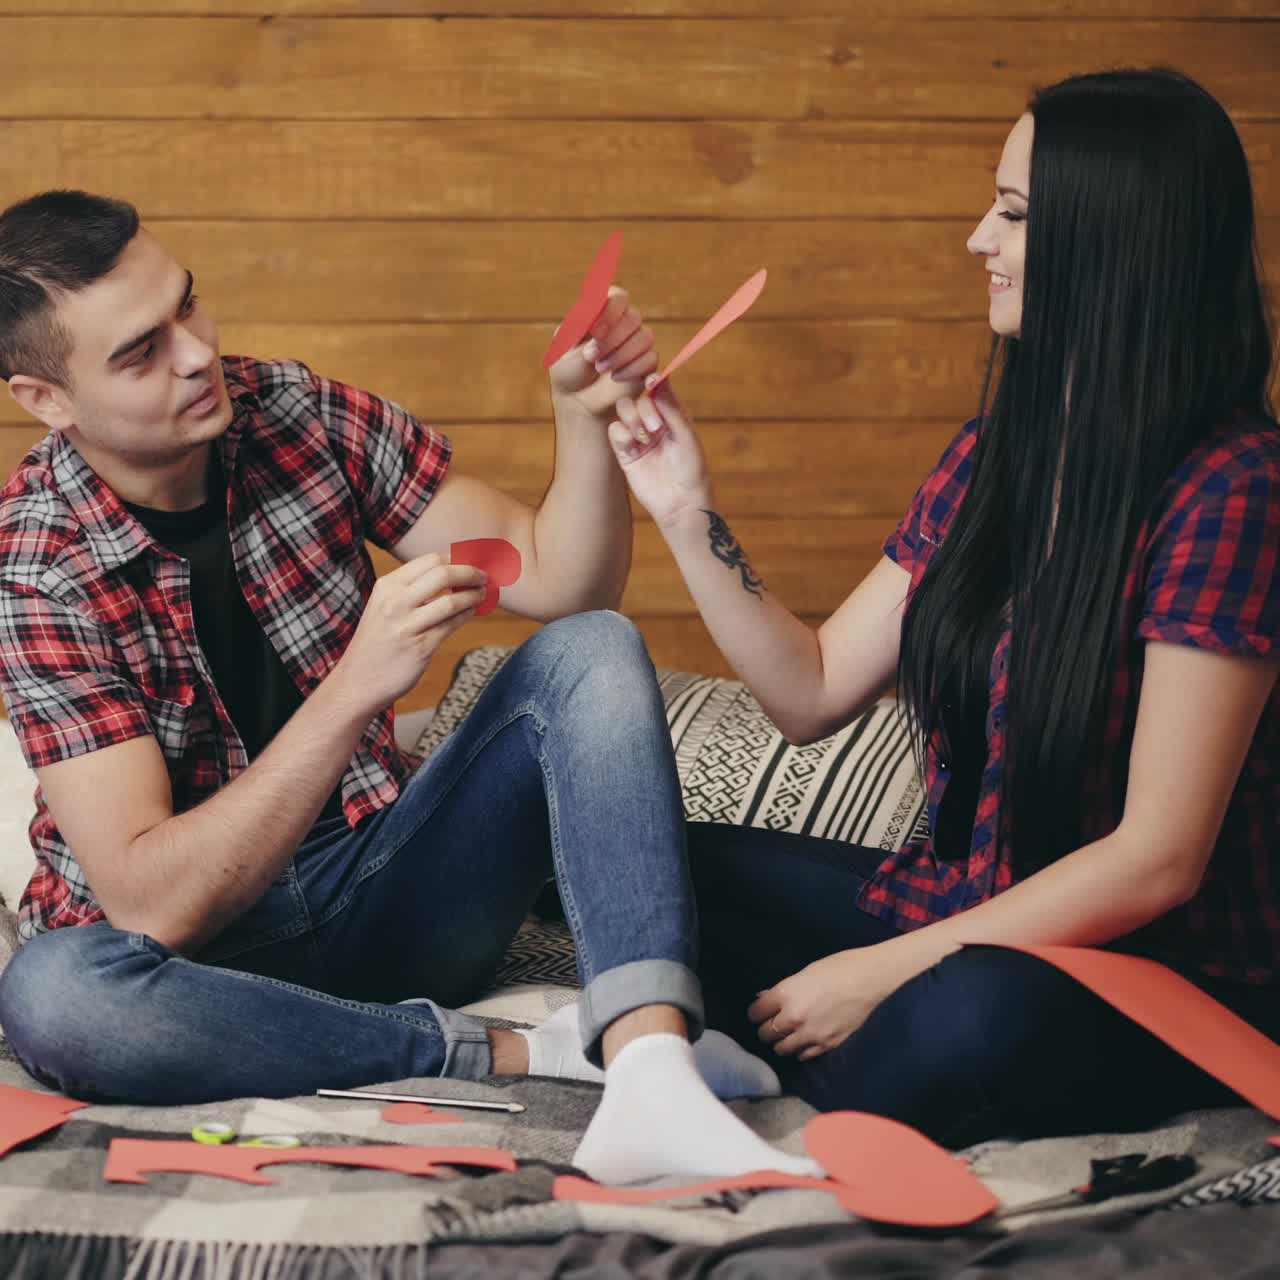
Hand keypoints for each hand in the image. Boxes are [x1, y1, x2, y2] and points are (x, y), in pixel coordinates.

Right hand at [330, 553, 486, 716]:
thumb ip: (412, 589)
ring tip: (483, 593)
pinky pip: (452, 624)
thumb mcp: (385, 606)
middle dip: (470, 572)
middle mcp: (395, 602)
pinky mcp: (420, 647)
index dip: (458, 558)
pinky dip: (467, 614)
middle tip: (484, 577)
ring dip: (474, 595)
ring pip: (451, 600)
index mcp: (387, 586)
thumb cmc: (377, 641)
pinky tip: (472, 611)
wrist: (358, 680)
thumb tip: (452, 573)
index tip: (472, 561)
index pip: (430, 560)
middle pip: (443, 574)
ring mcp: (407, 625)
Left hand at [548, 286, 657, 415]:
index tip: (595, 331)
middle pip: (633, 317)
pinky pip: (651, 359)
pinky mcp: (647, 364)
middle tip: (592, 357)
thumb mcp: (564, 347)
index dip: (610, 311)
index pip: (618, 297)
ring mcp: (637, 343)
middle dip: (613, 339)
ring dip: (622, 354)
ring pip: (645, 337)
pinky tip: (615, 377)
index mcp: (602, 311)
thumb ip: (579, 329)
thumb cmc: (568, 371)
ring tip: (600, 369)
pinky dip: (632, 369)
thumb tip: (598, 325)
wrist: (578, 402)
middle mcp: (623, 323)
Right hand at [606, 380, 712, 529]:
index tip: (650, 381)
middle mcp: (654, 421)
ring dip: (632, 419)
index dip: (651, 382)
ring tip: (644, 438)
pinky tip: (632, 446)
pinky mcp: (625, 452)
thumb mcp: (686, 435)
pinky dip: (621, 434)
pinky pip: (614, 431)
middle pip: (636, 397)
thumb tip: (659, 377)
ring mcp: (638, 436)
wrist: (680, 503)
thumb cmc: (691, 469)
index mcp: (672, 414)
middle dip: (644, 408)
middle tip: (655, 428)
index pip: (656, 388)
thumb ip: (671, 407)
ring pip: (623, 410)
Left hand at [748, 944, 918, 1061]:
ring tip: (788, 1032)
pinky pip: (804, 1055)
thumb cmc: (838, 968)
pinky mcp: (827, 1045)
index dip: (756, 1012)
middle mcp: (795, 1018)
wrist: (870, 979)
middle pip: (765, 1034)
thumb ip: (783, 989)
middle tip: (772, 1021)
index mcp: (786, 994)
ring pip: (782, 1049)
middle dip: (766, 1028)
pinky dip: (801, 1049)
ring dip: (782, 1041)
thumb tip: (764, 997)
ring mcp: (811, 1034)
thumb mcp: (804, 973)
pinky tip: (805, 1038)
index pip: (756, 1013)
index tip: (759, 1011)